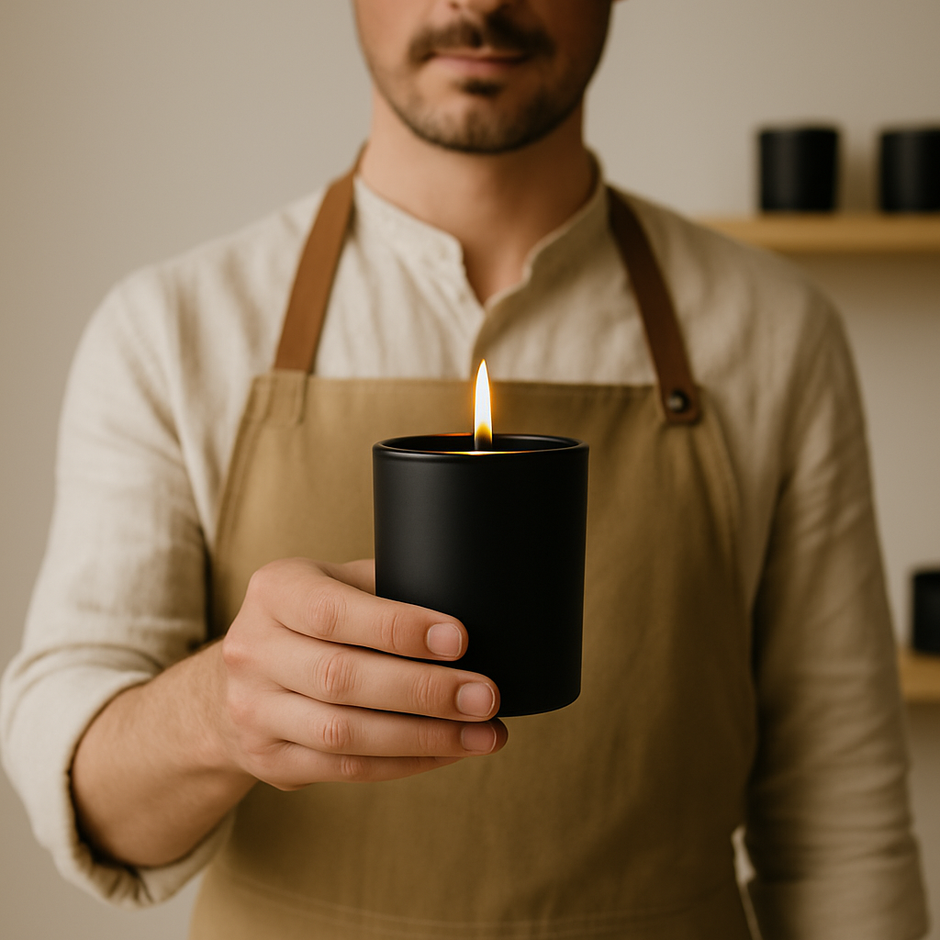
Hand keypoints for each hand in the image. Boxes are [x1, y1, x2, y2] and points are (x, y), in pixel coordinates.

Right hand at [218, 557, 507, 788]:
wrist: (238, 681)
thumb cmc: (309, 620)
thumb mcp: (333, 582)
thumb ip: (384, 587)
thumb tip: (468, 601)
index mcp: (275, 592)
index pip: (333, 612)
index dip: (398, 628)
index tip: (459, 639)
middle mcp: (254, 650)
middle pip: (342, 678)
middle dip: (424, 690)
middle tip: (485, 695)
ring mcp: (255, 711)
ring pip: (345, 733)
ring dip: (424, 737)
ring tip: (483, 734)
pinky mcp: (270, 760)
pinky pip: (346, 770)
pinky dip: (406, 762)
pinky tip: (449, 751)